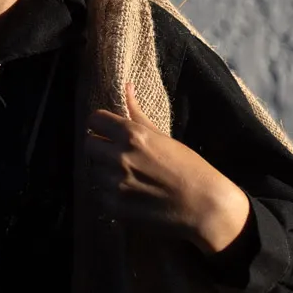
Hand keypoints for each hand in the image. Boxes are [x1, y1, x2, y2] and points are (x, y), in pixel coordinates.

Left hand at [84, 82, 250, 253]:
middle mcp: (120, 157)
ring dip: (105, 172)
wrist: (204, 206)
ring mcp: (115, 184)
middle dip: (100, 148)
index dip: (100, 125)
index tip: (108, 131)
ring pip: (94, 171)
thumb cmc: (189, 167)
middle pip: (88, 145)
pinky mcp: (115, 207)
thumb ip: (137, 114)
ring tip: (127, 177)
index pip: (94, 120)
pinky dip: (109, 194)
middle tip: (116, 155)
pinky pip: (99, 194)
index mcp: (132, 135)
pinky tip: (128, 194)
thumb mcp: (163, 136)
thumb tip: (126, 86)